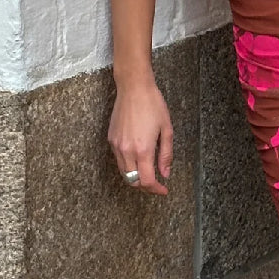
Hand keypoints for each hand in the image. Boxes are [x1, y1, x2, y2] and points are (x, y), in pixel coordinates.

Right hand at [107, 79, 173, 195]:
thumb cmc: (153, 105)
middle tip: (157, 184)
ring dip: (136, 177)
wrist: (133, 88)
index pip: (146, 181)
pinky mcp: (111, 139)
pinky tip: (139, 160)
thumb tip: (165, 173)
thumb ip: (166, 154)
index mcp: (142, 149)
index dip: (155, 189)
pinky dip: (129, 166)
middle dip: (145, 186)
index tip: (163, 190)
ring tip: (149, 173)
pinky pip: (119, 161)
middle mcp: (126, 151)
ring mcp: (116, 145)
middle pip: (133, 181)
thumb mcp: (166, 130)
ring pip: (124, 173)